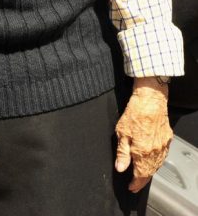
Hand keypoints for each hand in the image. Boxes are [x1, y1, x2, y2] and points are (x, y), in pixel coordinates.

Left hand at [115, 77, 171, 192]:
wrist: (150, 99)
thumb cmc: (134, 113)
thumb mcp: (122, 133)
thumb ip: (122, 153)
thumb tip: (120, 168)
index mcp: (143, 152)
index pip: (140, 175)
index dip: (135, 183)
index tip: (131, 187)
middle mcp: (155, 151)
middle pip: (150, 172)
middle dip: (142, 180)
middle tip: (135, 184)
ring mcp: (163, 145)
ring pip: (157, 164)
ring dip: (149, 171)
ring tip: (142, 175)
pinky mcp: (167, 138)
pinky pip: (162, 155)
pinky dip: (156, 161)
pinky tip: (151, 160)